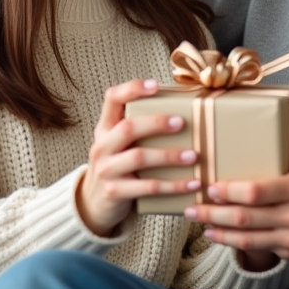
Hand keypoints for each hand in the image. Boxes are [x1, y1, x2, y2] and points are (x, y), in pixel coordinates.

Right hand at [76, 79, 200, 236]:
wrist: (94, 204)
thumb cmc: (119, 167)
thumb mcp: (119, 145)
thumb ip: (139, 130)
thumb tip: (185, 112)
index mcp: (105, 128)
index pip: (112, 99)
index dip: (132, 88)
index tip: (156, 85)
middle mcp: (102, 146)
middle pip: (128, 128)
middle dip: (157, 123)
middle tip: (182, 122)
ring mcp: (106, 170)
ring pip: (139, 157)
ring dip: (169, 155)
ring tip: (194, 155)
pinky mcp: (115, 192)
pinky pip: (148, 187)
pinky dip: (173, 185)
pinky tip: (192, 184)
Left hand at [185, 109, 288, 267]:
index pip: (257, 192)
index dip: (230, 191)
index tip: (211, 186)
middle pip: (245, 216)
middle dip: (214, 213)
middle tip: (193, 206)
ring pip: (246, 237)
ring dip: (218, 230)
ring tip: (197, 222)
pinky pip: (256, 248)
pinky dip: (233, 243)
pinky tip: (216, 236)